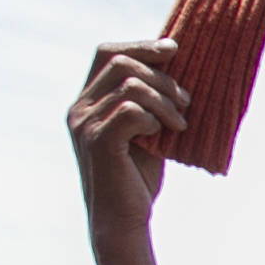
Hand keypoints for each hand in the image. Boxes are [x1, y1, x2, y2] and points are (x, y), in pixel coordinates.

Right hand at [67, 40, 186, 264]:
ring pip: (130, 84)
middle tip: (186, 101)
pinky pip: (130, 110)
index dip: (142, 44)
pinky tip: (163, 136)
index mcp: (87, 101)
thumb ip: (150, 99)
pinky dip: (153, 118)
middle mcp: (79, 108)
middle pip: (121, 62)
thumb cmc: (137, 176)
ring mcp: (84, 124)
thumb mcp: (146, 129)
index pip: (108, 52)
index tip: (175, 49)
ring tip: (180, 123)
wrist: (124, 220)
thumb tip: (178, 65)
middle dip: (162, 77)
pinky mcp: (98, 142)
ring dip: (165, 100)